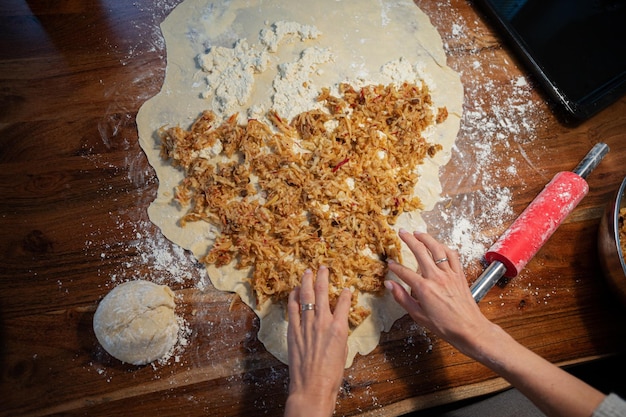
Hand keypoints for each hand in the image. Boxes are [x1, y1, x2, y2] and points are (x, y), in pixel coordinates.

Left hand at [284, 266, 351, 416]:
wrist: (312, 387)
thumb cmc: (331, 374)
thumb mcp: (343, 351)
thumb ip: (339, 334)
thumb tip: (336, 326)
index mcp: (338, 328)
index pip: (343, 302)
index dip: (345, 293)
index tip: (346, 288)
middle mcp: (322, 322)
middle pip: (322, 292)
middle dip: (322, 277)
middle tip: (322, 267)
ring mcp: (306, 325)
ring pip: (305, 296)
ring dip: (306, 282)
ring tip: (307, 272)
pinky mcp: (293, 330)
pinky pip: (292, 309)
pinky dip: (293, 298)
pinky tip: (293, 291)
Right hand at [384, 230, 492, 355]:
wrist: (469, 329)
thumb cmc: (445, 326)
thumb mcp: (418, 315)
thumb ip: (402, 298)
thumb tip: (389, 284)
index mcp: (424, 288)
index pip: (404, 272)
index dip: (395, 267)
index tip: (389, 263)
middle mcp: (437, 277)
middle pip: (420, 252)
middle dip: (409, 240)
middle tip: (402, 232)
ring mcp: (450, 274)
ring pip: (437, 249)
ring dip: (426, 238)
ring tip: (418, 232)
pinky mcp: (460, 275)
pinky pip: (452, 255)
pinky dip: (444, 248)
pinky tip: (438, 245)